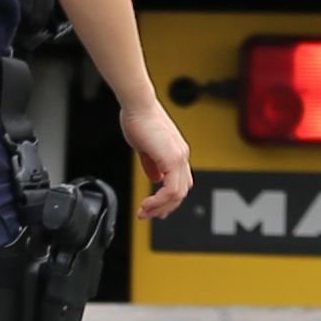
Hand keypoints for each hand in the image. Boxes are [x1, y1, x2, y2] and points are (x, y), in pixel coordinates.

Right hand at [123, 95, 198, 218]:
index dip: (170, 199)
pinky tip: (147, 203)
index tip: (156, 208)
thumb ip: (152, 164)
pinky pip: (171, 189)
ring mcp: (179, 157)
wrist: (138, 106)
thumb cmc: (139, 120)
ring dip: (160, 207)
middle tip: (149, 215)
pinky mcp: (172, 158)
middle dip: (165, 208)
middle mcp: (181, 156)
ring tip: (145, 212)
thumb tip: (155, 178)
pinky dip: (159, 201)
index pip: (180, 182)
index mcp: (177, 153)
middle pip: (181, 192)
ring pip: (178, 194)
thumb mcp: (146, 147)